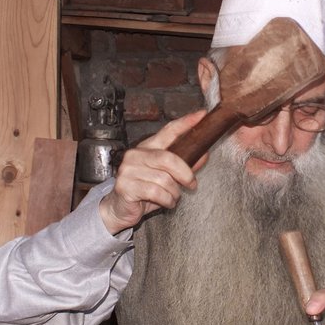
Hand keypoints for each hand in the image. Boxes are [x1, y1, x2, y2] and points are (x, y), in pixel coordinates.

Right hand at [98, 110, 207, 234]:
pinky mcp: (125, 185)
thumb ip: (184, 166)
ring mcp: (128, 169)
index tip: (201, 115)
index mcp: (147, 147)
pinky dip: (167, 200)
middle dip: (185, 174)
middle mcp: (136, 154)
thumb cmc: (145, 191)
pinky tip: (165, 202)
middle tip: (192, 184)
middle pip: (169, 158)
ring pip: (164, 179)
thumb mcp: (167, 177)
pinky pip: (156, 192)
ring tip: (172, 197)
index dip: (185, 122)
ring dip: (174, 193)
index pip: (168, 131)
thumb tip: (204, 154)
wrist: (120, 209)